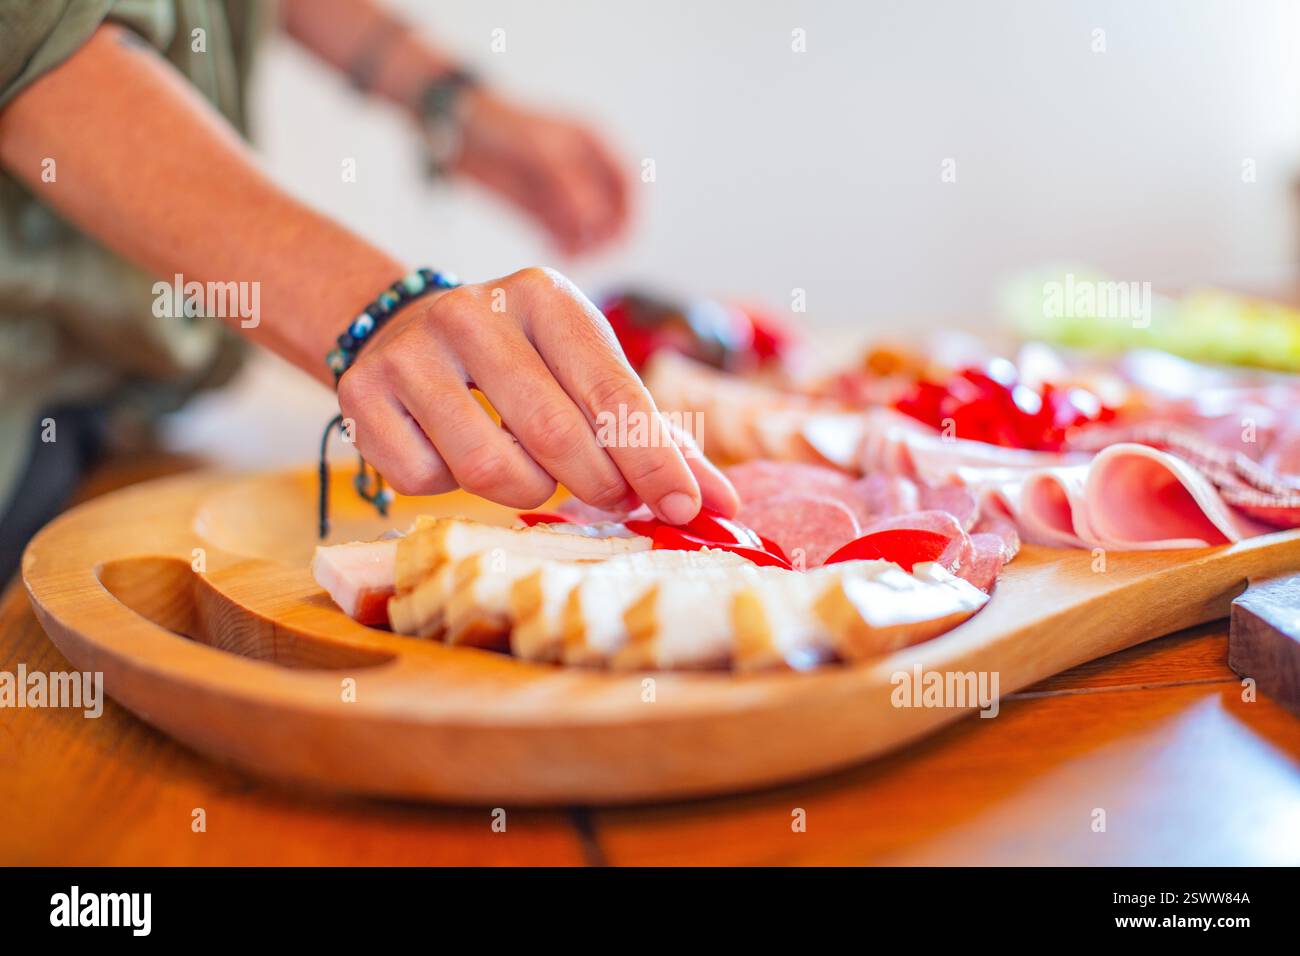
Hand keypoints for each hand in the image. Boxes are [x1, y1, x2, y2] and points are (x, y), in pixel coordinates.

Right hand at [336, 267, 738, 522]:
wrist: (402, 329)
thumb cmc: (520, 362)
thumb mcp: (585, 371)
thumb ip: (652, 435)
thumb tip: (718, 504)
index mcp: (545, 297)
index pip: (613, 392)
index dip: (653, 459)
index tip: (687, 508)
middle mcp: (474, 312)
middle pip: (556, 437)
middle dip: (598, 486)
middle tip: (611, 498)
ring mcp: (412, 353)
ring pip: (490, 469)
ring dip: (526, 491)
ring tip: (528, 466)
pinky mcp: (363, 396)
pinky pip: (426, 481)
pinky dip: (450, 487)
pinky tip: (453, 449)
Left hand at [452, 91, 630, 255]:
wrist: (457, 128)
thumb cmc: (502, 124)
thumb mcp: (541, 150)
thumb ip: (569, 184)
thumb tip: (592, 220)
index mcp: (591, 145)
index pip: (625, 183)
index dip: (627, 210)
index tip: (620, 233)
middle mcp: (580, 169)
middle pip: (608, 210)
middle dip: (605, 232)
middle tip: (593, 250)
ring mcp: (559, 191)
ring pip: (584, 226)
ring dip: (584, 244)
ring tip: (573, 255)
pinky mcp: (536, 208)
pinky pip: (558, 233)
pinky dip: (563, 246)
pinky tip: (560, 254)